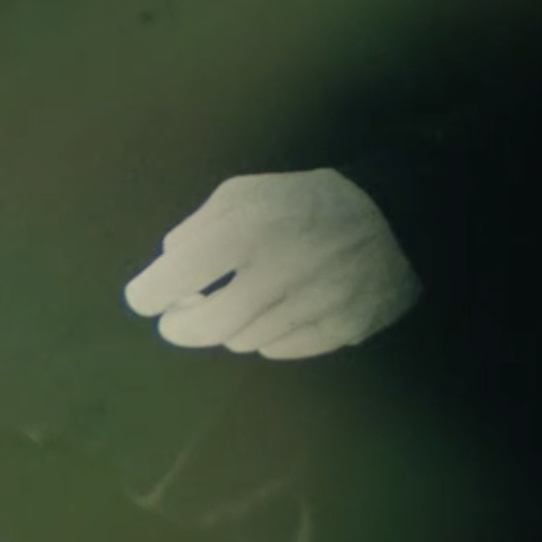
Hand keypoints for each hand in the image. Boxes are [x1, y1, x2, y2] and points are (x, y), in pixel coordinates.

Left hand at [124, 170, 421, 359]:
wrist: (395, 217)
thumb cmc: (307, 201)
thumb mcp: (247, 192)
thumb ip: (200, 226)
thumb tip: (169, 263)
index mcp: (248, 229)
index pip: (176, 276)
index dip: (149, 294)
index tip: (146, 299)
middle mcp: (277, 272)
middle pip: (205, 327)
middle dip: (180, 328)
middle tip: (176, 320)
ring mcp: (312, 306)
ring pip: (242, 340)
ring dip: (229, 327)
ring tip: (241, 302)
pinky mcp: (339, 331)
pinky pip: (280, 349)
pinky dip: (267, 335)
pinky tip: (278, 311)